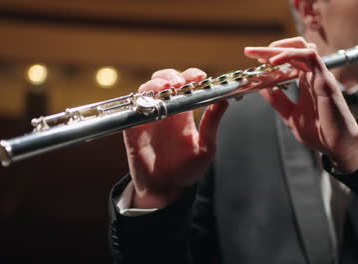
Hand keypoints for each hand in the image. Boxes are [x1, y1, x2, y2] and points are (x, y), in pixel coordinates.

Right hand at [123, 68, 228, 207]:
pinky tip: (149, 103)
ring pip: (146, 90)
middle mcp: (165, 111)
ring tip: (166, 89)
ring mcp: (148, 118)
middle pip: (163, 80)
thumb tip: (224, 100)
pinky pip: (133, 110)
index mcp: (184, 112)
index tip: (199, 76)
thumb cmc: (188, 170)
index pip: (186, 85)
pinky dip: (139, 103)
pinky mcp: (133, 128)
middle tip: (178, 83)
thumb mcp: (206, 147)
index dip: (191, 76)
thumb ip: (211, 123)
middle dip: (170, 75)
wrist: (167, 190)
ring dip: (155, 84)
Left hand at [245, 37, 357, 171]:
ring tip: (261, 56)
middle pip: (293, 49)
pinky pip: (310, 56)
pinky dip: (291, 55)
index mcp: (306, 81)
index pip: (288, 59)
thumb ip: (277, 100)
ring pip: (301, 47)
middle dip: (269, 48)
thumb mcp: (290, 114)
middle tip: (250, 52)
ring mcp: (320, 75)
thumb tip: (262, 88)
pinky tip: (275, 62)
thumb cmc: (320, 133)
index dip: (270, 56)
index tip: (252, 59)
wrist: (339, 146)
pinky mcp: (325, 79)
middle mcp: (314, 75)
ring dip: (279, 48)